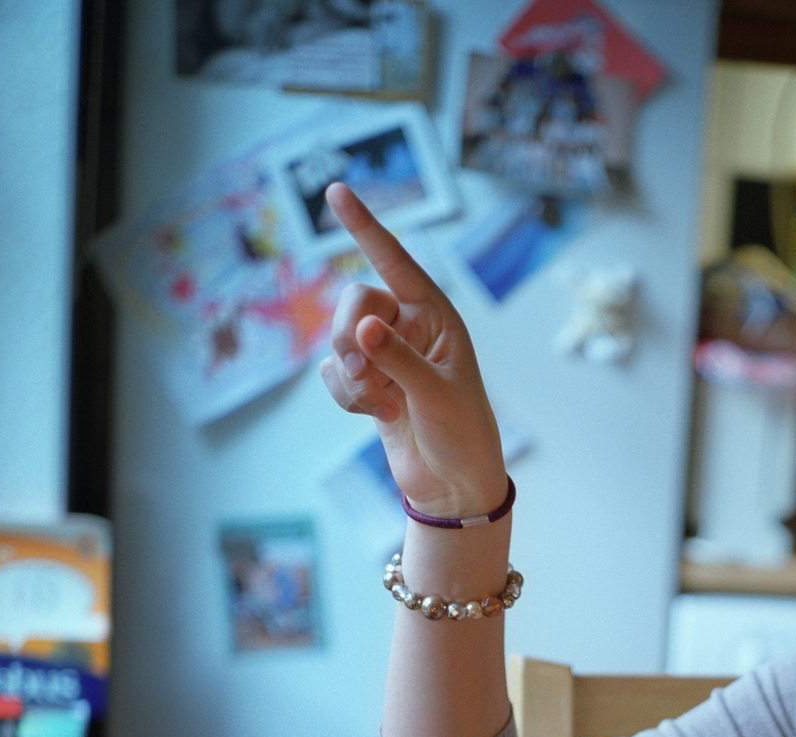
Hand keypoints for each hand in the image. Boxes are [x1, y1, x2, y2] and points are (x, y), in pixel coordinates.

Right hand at [317, 182, 506, 518]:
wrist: (454, 485)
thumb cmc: (462, 435)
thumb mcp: (437, 396)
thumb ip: (399, 360)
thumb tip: (362, 329)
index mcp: (437, 317)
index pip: (396, 263)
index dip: (365, 228)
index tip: (336, 192)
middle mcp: (409, 328)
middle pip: (354, 303)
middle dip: (349, 338)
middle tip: (367, 375)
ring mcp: (385, 354)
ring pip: (338, 341)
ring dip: (350, 375)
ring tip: (381, 404)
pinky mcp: (367, 382)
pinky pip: (333, 372)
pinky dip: (346, 395)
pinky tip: (376, 414)